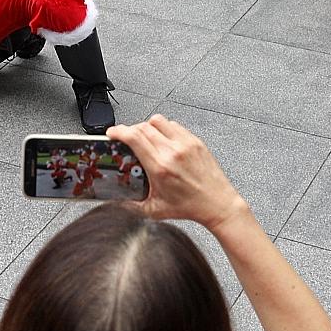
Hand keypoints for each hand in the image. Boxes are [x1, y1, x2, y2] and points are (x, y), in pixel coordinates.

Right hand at [108, 114, 246, 231]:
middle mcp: (173, 151)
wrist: (217, 204)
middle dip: (130, 130)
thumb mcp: (154, 210)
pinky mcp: (195, 141)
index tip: (112, 133)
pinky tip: (163, 140)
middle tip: (126, 138)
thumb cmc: (191, 206)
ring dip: (147, 126)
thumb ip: (131, 206)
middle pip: (143, 126)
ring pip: (158, 121)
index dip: (118, 131)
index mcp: (160, 167)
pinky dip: (164, 129)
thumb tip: (116, 202)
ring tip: (145, 137)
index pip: (134, 137)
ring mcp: (185, 144)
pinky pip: (174, 125)